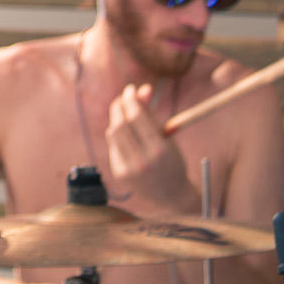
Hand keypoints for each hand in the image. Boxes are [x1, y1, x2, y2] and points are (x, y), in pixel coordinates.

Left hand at [105, 84, 193, 215]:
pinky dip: (117, 136)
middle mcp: (142, 161)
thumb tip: (141, 89)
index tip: (130, 89)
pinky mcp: (119, 173)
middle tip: (123, 98)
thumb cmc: (171, 160)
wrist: (171, 194)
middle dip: (119, 107)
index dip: (131, 100)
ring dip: (116, 119)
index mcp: (159, 150)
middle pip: (120, 125)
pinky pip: (113, 146)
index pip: (137, 117)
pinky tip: (126, 135)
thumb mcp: (166, 136)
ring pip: (112, 134)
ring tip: (125, 114)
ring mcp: (128, 170)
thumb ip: (151, 113)